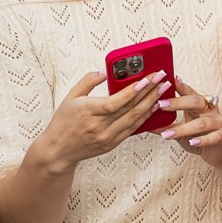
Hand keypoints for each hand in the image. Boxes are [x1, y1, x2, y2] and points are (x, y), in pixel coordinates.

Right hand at [30, 69, 169, 171]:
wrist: (58, 151)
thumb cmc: (63, 122)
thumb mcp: (70, 97)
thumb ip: (87, 81)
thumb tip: (105, 71)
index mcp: (88, 112)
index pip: (115, 101)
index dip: (133, 91)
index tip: (147, 79)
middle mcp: (99, 127)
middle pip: (130, 109)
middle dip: (149, 92)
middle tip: (162, 79)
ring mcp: (107, 137)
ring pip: (135, 120)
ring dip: (151, 104)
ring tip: (163, 90)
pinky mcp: (112, 144)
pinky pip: (132, 130)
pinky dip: (145, 117)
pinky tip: (153, 106)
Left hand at [163, 88, 221, 167]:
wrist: (219, 151)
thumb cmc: (198, 136)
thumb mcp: (181, 129)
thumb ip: (167, 125)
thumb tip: (145, 122)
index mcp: (200, 104)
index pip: (189, 92)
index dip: (179, 86)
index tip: (167, 80)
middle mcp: (210, 110)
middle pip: (196, 101)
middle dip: (178, 102)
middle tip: (160, 105)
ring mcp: (218, 123)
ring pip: (201, 123)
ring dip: (183, 129)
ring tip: (167, 134)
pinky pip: (213, 137)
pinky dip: (202, 140)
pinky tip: (192, 142)